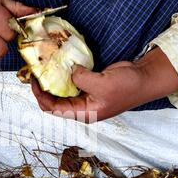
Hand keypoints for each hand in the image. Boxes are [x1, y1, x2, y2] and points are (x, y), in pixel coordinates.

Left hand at [31, 47, 177, 121]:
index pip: (54, 109)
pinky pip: (71, 81)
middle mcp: (82, 107)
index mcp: (84, 113)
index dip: (41, 97)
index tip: (33, 82)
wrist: (144, 78)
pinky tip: (57, 64)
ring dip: (52, 81)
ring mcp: (85, 96)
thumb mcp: (102, 84)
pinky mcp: (89, 85)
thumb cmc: (127, 88)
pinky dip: (63, 74)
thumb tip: (70, 70)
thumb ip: (81, 78)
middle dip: (43, 89)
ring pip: (61, 91)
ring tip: (42, 67)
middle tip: (34, 73)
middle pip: (54, 101)